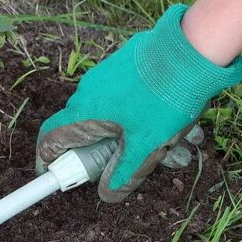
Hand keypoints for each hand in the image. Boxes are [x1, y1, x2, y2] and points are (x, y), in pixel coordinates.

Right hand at [37, 5, 241, 201]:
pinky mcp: (127, 64)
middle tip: (132, 166)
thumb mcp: (147, 146)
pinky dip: (145, 115)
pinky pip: (128, 98)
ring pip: (115, 116)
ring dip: (138, 136)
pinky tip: (180, 124)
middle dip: (108, 154)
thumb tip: (108, 195)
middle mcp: (89, 92)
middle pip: (87, 130)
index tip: (53, 175)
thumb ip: (126, 174)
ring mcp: (107, 75)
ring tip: (177, 149)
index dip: (47, 160)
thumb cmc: (165, 99)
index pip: (50, 139)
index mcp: (85, 113)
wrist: (194, 47)